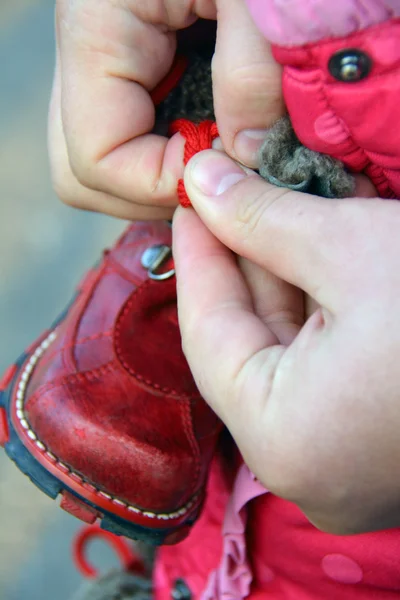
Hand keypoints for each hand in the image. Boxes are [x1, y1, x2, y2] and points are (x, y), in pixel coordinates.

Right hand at [49, 0, 283, 219]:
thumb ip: (253, 72)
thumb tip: (242, 156)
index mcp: (96, 29)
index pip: (94, 159)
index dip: (160, 184)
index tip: (226, 176)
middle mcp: (89, 55)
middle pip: (84, 173)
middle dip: (151, 193)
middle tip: (217, 182)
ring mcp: (110, 66)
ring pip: (105, 163)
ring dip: (162, 179)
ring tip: (218, 161)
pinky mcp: (137, 69)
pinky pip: (134, 139)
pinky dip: (173, 155)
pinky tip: (215, 139)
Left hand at [172, 149, 399, 535]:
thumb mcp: (353, 248)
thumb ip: (262, 218)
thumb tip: (201, 178)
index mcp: (285, 440)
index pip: (207, 334)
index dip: (196, 257)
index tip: (191, 199)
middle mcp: (308, 466)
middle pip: (246, 343)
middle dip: (239, 261)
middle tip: (225, 194)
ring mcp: (348, 460)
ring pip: (288, 354)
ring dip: (280, 277)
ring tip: (265, 208)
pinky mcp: (379, 440)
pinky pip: (324, 368)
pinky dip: (316, 308)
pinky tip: (309, 250)